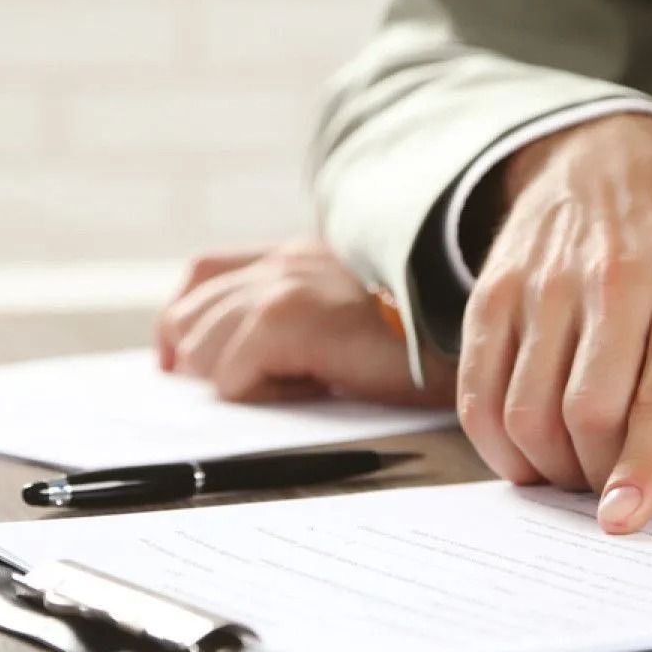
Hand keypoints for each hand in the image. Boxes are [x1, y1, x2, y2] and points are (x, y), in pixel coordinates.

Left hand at [155, 241, 454, 404]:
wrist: (469, 332)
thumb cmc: (428, 336)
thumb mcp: (358, 310)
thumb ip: (306, 314)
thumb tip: (237, 361)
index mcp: (298, 256)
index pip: (205, 275)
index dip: (184, 322)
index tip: (182, 363)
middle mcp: (283, 262)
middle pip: (187, 314)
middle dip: (204, 361)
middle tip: (256, 388)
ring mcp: (283, 287)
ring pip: (201, 348)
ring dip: (237, 379)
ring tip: (295, 387)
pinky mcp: (290, 320)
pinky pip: (232, 375)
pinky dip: (261, 394)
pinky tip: (309, 391)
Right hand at [457, 113, 651, 534]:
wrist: (613, 158)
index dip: (643, 466)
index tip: (625, 519)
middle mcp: (616, 282)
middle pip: (589, 415)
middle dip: (598, 476)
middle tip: (615, 487)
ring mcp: (546, 284)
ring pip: (529, 409)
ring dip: (548, 465)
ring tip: (576, 468)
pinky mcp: (496, 290)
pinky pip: (479, 388)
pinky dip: (497, 440)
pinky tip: (526, 450)